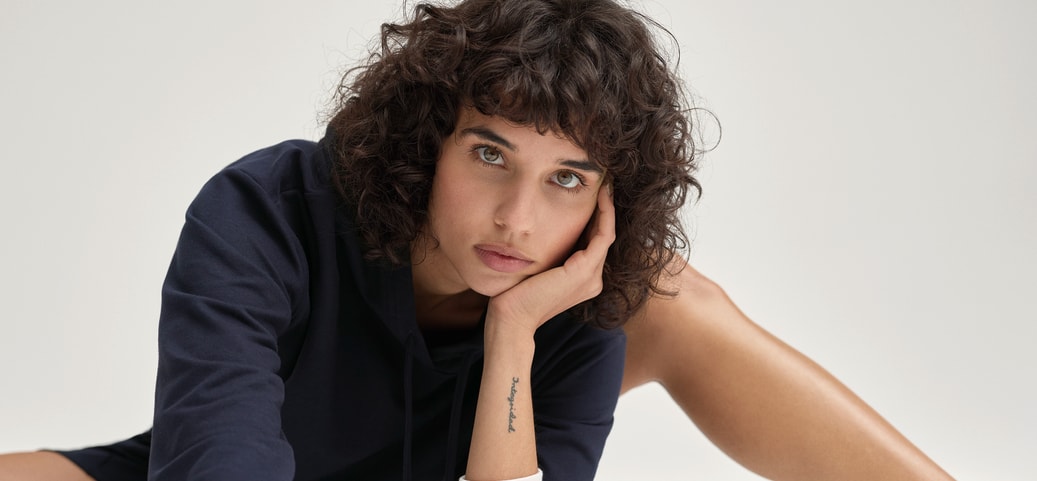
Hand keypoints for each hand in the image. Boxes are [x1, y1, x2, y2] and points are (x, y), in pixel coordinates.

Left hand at [487, 185, 615, 335]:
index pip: (595, 243)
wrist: (511, 318)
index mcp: (584, 280)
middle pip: (604, 236)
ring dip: (608, 207)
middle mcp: (593, 279)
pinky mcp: (583, 270)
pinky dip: (604, 213)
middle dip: (605, 208)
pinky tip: (601, 196)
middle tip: (604, 182)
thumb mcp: (536, 268)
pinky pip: (603, 235)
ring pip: (607, 233)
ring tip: (605, 184)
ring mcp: (591, 276)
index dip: (597, 217)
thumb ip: (548, 253)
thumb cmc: (515, 294)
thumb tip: (542, 228)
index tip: (593, 193)